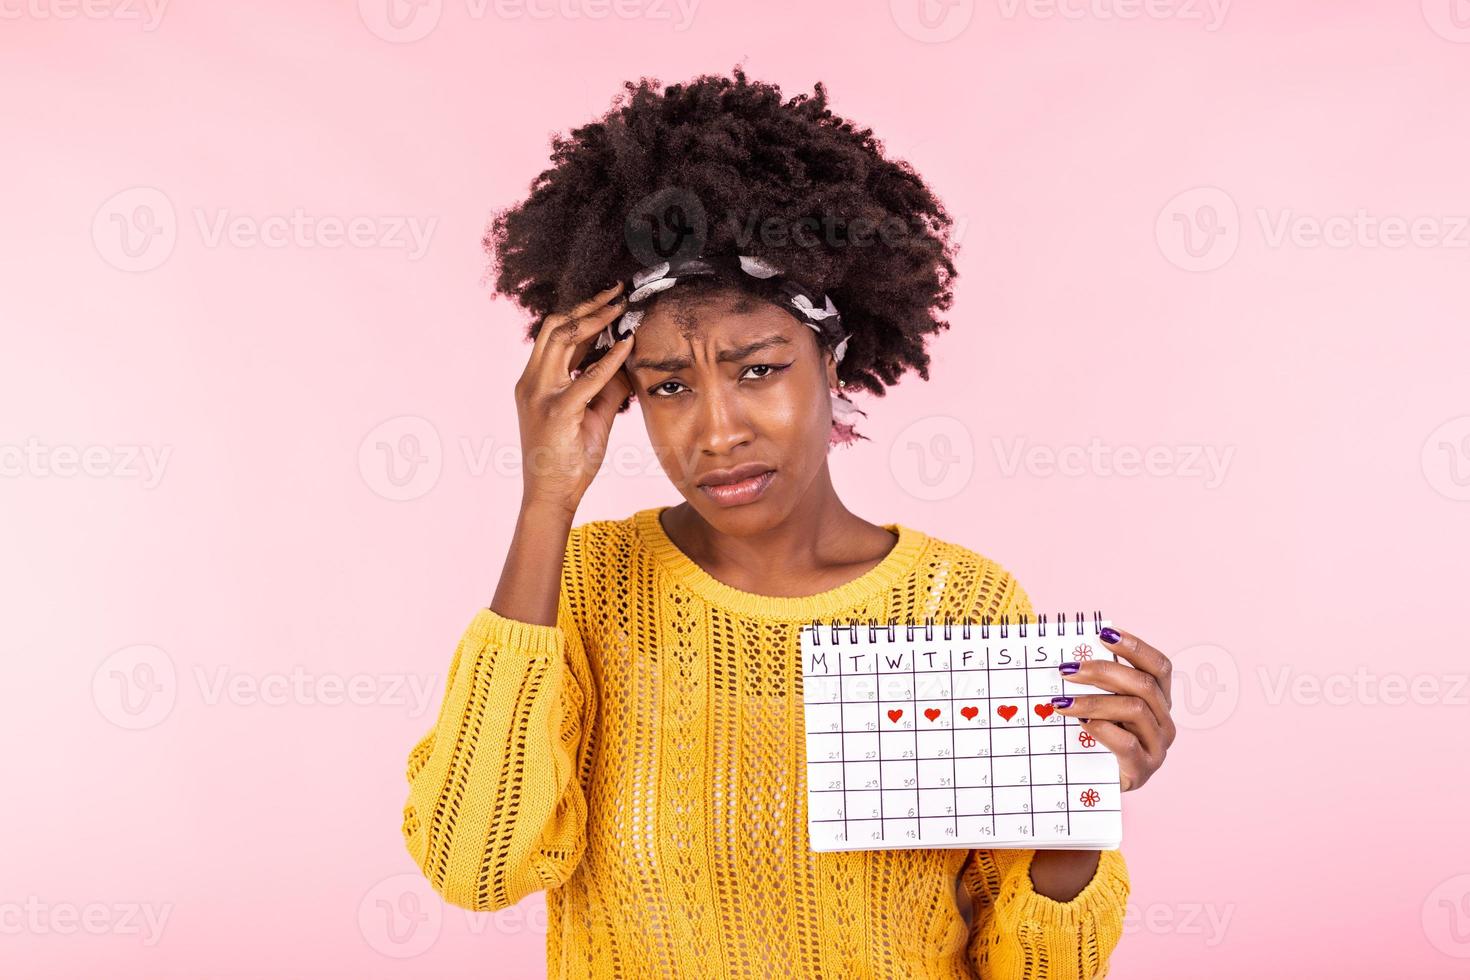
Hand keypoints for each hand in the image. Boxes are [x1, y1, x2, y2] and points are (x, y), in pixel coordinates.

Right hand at [514, 281, 633, 514]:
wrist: (550, 496)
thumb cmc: (568, 460)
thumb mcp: (592, 416)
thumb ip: (606, 388)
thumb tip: (628, 362)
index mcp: (535, 382)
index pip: (556, 336)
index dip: (583, 314)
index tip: (609, 302)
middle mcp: (532, 382)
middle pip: (555, 326)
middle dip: (587, 305)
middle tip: (617, 293)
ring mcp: (540, 395)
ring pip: (562, 338)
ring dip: (594, 319)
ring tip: (621, 307)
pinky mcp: (556, 411)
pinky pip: (586, 377)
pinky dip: (609, 358)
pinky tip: (627, 345)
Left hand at [1051, 627, 1174, 790]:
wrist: (1097, 786)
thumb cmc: (1097, 740)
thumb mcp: (1100, 708)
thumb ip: (1097, 686)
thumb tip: (1070, 659)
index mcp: (1159, 701)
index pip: (1159, 667)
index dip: (1135, 647)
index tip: (1104, 633)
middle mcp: (1165, 721)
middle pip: (1143, 685)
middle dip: (1103, 671)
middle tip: (1067, 670)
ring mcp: (1158, 746)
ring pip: (1134, 710)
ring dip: (1093, 701)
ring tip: (1061, 702)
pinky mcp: (1143, 769)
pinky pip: (1127, 744)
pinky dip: (1102, 729)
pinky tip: (1082, 725)